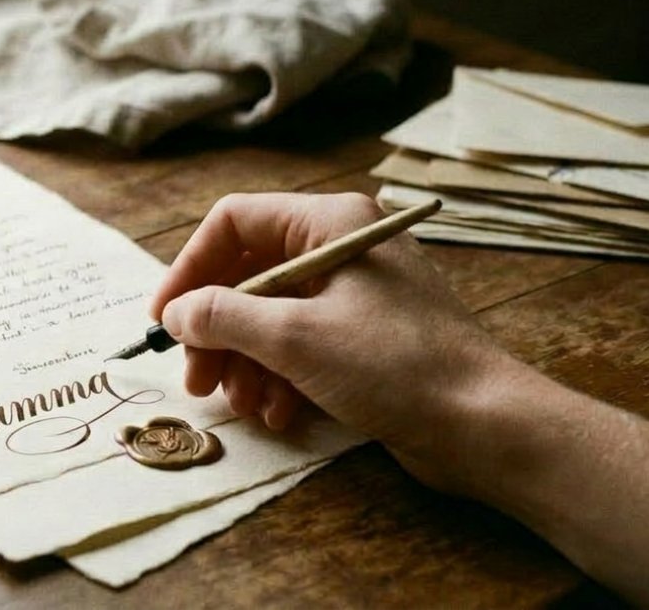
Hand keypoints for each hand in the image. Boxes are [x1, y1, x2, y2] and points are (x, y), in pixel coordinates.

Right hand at [150, 193, 515, 487]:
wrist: (484, 424)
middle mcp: (342, 249)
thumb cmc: (396, 366)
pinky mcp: (366, 339)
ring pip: (270, 317)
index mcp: (330, 223)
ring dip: (245, 364)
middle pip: (248, 275)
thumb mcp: (293, 337)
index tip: (165, 320)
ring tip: (242, 406)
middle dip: (216, 331)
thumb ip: (223, 317)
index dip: (190, 270)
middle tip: (196, 380)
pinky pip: (301, 347)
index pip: (233, 223)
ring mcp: (356, 295)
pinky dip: (280, 378)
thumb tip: (178, 314)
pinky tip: (279, 414)